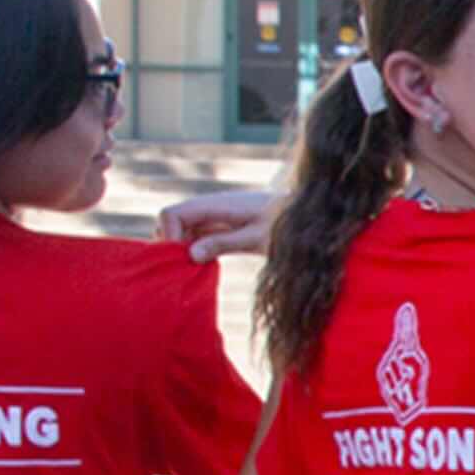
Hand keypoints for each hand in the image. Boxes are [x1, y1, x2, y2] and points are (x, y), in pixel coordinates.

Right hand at [158, 188, 275, 261]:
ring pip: (182, 230)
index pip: (171, 213)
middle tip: (185, 268)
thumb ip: (223, 243)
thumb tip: (191, 255)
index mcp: (215, 204)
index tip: (183, 259)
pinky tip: (204, 267)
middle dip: (172, 244)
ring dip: (183, 249)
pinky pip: (197, 237)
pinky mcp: (222, 227)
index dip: (169, 236)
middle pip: (172, 222)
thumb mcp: (256, 237)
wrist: (305, 217)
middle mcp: (210, 207)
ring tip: (194, 270)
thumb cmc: (286, 225)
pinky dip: (195, 251)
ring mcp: (215, 216)